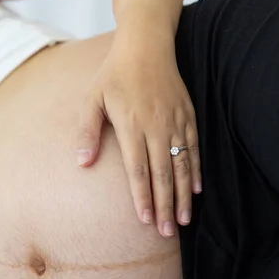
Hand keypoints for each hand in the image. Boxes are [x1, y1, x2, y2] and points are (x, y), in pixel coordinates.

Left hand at [77, 33, 201, 236]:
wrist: (146, 46)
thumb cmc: (113, 74)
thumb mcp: (92, 99)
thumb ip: (87, 132)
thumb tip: (82, 163)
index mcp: (131, 125)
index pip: (138, 170)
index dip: (142, 197)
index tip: (145, 220)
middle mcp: (156, 127)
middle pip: (162, 174)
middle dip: (165, 205)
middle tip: (167, 232)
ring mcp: (175, 122)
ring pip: (181, 165)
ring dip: (183, 195)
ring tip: (184, 220)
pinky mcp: (188, 115)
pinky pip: (194, 148)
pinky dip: (195, 171)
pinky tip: (196, 189)